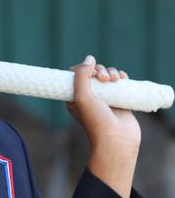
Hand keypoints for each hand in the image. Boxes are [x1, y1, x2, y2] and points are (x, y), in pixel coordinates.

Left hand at [67, 55, 140, 197]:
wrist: (117, 139)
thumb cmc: (95, 120)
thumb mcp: (82, 96)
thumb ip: (82, 75)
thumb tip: (90, 58)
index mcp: (75, 97)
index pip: (76, 75)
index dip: (83, 69)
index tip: (89, 72)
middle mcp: (89, 97)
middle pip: (92, 73)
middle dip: (99, 70)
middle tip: (104, 78)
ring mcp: (105, 98)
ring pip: (107, 75)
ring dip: (111, 72)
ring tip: (115, 79)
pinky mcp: (119, 100)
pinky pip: (120, 82)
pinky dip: (121, 77)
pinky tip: (123, 78)